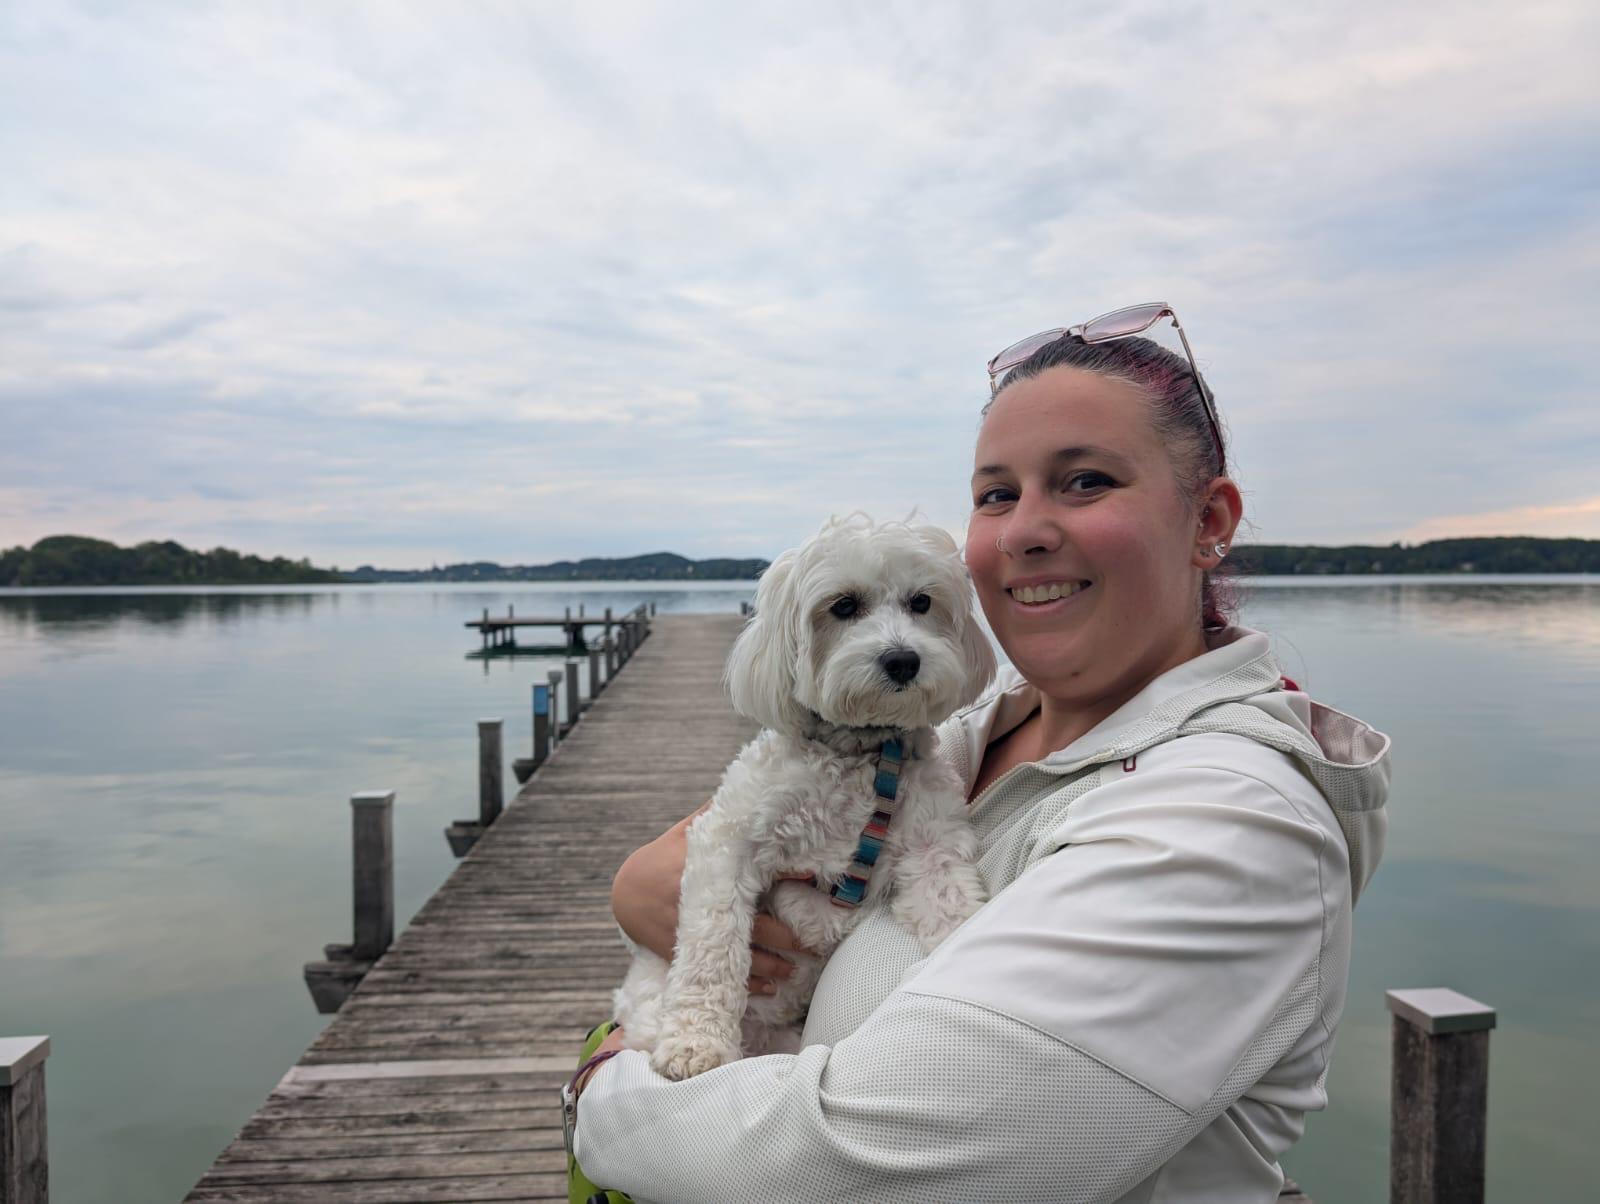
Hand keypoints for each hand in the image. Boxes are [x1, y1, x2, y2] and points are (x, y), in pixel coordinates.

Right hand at [611, 803, 814, 994]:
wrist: (625, 891)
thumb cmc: (664, 856)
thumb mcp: (687, 831)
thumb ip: (716, 815)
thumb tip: (750, 786)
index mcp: (705, 869)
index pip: (751, 874)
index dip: (782, 878)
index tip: (810, 881)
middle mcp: (701, 904)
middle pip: (754, 925)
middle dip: (788, 936)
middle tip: (815, 942)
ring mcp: (692, 933)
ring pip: (740, 957)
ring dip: (771, 967)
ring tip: (794, 970)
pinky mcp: (684, 954)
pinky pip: (720, 974)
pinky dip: (746, 985)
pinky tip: (768, 989)